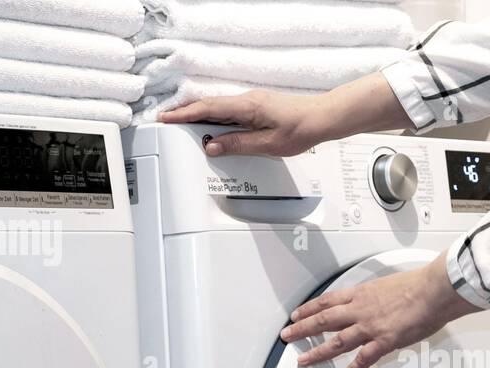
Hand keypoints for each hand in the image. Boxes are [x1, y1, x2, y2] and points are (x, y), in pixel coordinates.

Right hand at [159, 91, 325, 156]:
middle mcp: (247, 100)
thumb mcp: (268, 144)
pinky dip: (216, 117)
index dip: (185, 114)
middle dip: (186, 114)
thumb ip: (238, 145)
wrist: (322, 117)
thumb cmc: (301, 129)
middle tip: (167, 123)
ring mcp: (252, 102)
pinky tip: (213, 126)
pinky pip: (230, 110)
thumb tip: (213, 146)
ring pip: (219, 108)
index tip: (167, 118)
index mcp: (247, 106)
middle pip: (209, 106)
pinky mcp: (258, 107)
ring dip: (200, 115)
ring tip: (184, 126)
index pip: (208, 108)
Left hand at [281, 254, 480, 367]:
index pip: (327, 301)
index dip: (309, 309)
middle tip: (287, 336)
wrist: (434, 290)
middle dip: (302, 329)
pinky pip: (362, 360)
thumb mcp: (390, 284)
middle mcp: (361, 309)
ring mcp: (370, 326)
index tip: (297, 314)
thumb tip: (378, 301)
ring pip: (336, 341)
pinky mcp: (384, 341)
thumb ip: (379, 296)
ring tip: (303, 361)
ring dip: (317, 352)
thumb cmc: (419, 285)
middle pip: (323, 320)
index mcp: (362, 293)